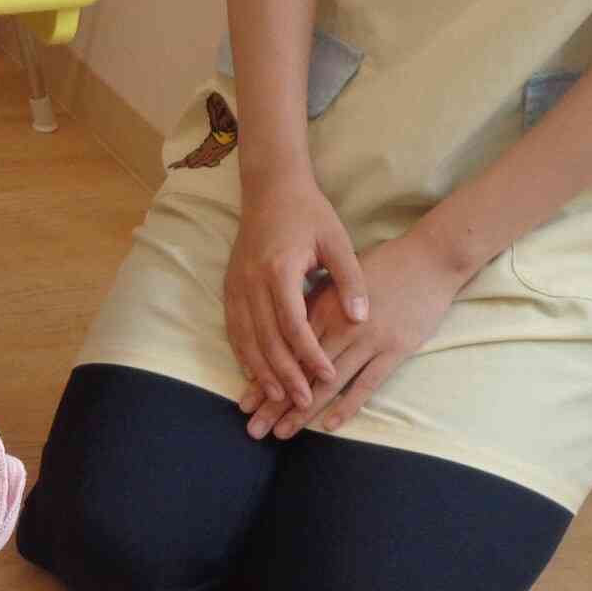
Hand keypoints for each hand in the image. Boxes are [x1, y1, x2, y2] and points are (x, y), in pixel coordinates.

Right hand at [224, 166, 369, 409]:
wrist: (270, 188)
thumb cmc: (309, 214)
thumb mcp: (338, 241)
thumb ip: (350, 281)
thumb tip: (361, 318)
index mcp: (280, 270)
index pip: (293, 324)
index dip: (309, 354)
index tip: (327, 375)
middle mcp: (252, 282)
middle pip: (267, 339)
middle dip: (286, 374)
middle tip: (304, 401)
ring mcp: (237, 286)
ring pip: (246, 339)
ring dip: (261, 372)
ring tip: (278, 397)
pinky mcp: (230, 288)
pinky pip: (234, 330)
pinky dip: (243, 355)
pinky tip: (254, 374)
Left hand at [239, 231, 468, 439]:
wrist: (430, 258)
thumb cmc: (381, 267)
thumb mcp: (337, 280)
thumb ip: (312, 307)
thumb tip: (281, 333)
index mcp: (323, 308)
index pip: (286, 352)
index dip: (264, 379)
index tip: (245, 403)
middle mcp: (341, 327)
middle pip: (301, 372)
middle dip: (274, 403)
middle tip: (253, 429)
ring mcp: (369, 340)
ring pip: (328, 383)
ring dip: (303, 411)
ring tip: (282, 433)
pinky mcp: (395, 350)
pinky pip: (367, 384)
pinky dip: (347, 406)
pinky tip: (328, 426)